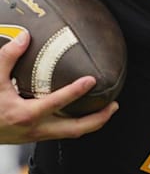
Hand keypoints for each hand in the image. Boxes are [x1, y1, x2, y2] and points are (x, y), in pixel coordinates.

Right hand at [0, 30, 116, 142]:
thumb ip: (7, 57)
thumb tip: (25, 36)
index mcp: (25, 114)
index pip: (57, 103)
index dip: (76, 91)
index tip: (92, 79)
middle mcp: (34, 129)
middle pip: (76, 130)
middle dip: (99, 119)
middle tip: (115, 105)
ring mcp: (34, 136)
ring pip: (71, 134)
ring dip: (91, 123)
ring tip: (107, 109)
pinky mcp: (32, 137)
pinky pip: (61, 132)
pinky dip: (75, 124)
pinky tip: (81, 112)